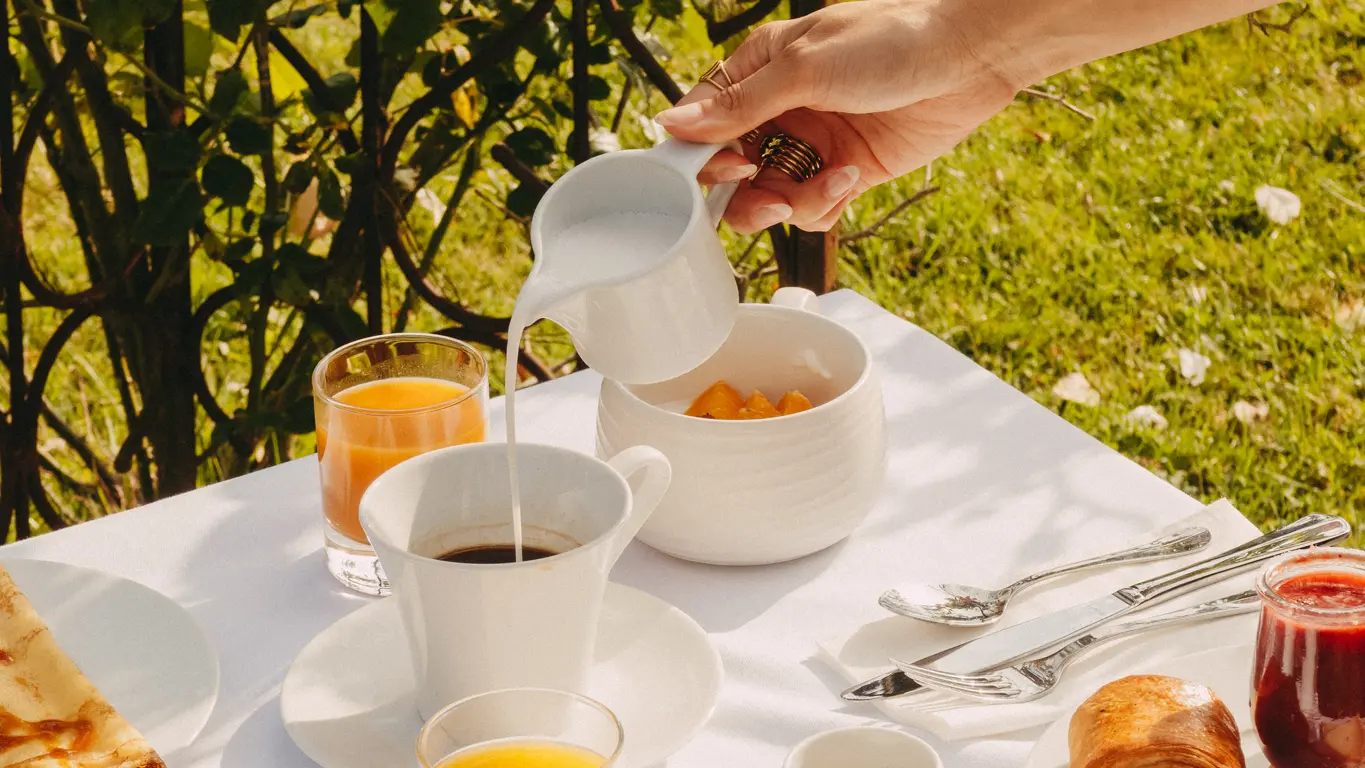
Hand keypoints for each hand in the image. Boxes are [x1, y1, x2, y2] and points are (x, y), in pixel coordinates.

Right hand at [658, 0, 1024, 232]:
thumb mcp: (805, 69)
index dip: (704, 156)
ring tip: (830, 182)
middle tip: (772, 195)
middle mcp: (780, 109)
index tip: (731, 168)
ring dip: (795, 202)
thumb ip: (738, 105)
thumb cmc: (891, 41)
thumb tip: (670, 124)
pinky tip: (852, 178)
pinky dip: (825, 205)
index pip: (704, 123)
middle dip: (747, 194)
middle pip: (732, 172)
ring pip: (771, 197)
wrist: (969, 59)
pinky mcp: (845, 172)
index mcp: (759, 71)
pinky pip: (812, 208)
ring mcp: (812, 143)